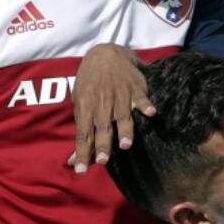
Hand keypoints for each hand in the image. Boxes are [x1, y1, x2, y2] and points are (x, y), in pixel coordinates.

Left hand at [69, 44, 155, 173]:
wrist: (105, 53)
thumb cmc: (90, 83)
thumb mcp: (80, 104)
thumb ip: (81, 132)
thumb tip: (72, 160)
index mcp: (86, 106)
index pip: (83, 133)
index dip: (82, 152)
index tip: (81, 170)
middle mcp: (102, 102)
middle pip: (102, 127)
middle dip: (103, 144)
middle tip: (103, 161)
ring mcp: (119, 95)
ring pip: (121, 115)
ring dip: (124, 130)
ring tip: (126, 145)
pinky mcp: (135, 88)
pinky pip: (140, 97)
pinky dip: (145, 104)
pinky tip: (150, 113)